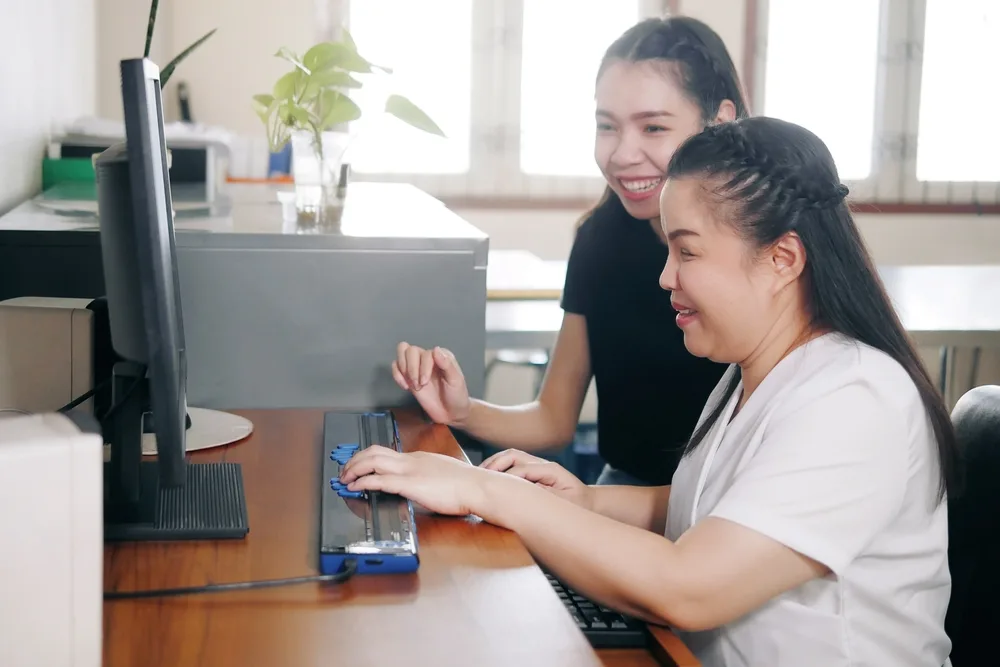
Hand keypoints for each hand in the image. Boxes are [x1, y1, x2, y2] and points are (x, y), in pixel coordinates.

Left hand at [340, 445, 485, 516]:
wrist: (478, 486)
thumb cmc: (467, 485)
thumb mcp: (443, 476)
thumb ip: (428, 478)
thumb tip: (422, 487)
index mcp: (419, 458)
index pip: (386, 452)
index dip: (367, 458)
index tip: (359, 466)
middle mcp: (411, 460)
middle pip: (374, 451)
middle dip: (355, 460)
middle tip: (345, 471)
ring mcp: (410, 470)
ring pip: (372, 460)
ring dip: (353, 469)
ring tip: (344, 478)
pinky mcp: (410, 484)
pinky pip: (379, 479)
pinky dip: (362, 482)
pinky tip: (355, 487)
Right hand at [392, 343, 471, 425]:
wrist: (451, 413)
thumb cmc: (456, 396)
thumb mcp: (456, 380)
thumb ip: (447, 364)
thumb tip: (435, 349)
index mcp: (441, 355)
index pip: (425, 353)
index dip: (423, 367)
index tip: (425, 382)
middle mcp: (428, 358)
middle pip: (410, 350)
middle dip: (411, 369)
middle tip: (418, 385)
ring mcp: (417, 366)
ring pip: (402, 353)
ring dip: (403, 370)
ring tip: (412, 385)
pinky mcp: (409, 377)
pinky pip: (396, 367)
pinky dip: (397, 375)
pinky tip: (405, 386)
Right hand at [481, 449, 592, 511]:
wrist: (589, 502)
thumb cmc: (578, 505)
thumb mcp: (565, 505)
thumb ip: (545, 499)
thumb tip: (523, 495)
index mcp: (550, 470)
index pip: (521, 468)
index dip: (504, 477)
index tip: (489, 489)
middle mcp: (542, 464)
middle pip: (513, 455)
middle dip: (494, 465)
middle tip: (478, 478)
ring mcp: (537, 466)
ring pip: (510, 457)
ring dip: (493, 464)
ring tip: (479, 476)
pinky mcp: (532, 471)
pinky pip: (511, 464)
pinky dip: (498, 468)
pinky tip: (487, 479)